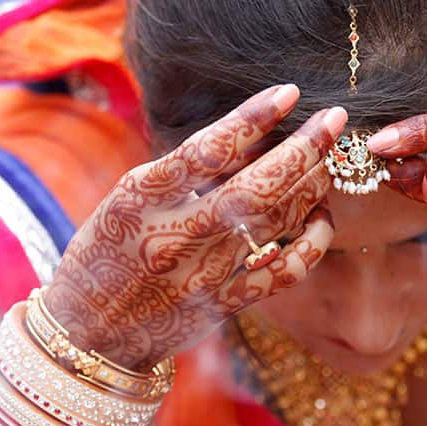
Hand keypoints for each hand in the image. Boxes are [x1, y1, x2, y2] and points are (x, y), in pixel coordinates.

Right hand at [45, 85, 346, 369]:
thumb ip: (182, 172)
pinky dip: (312, 243)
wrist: (91, 332)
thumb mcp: (127, 199)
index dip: (253, 118)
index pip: (206, 151)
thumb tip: (253, 133)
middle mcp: (174, 235)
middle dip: (303, 149)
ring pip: (275, 224)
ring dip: (311, 187)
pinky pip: (283, 273)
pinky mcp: (223, 304)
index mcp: (141, 198)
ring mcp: (202, 274)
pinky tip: (322, 218)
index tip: (289, 92)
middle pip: (255, 188)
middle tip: (335, 120)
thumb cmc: (109, 251)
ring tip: (329, 160)